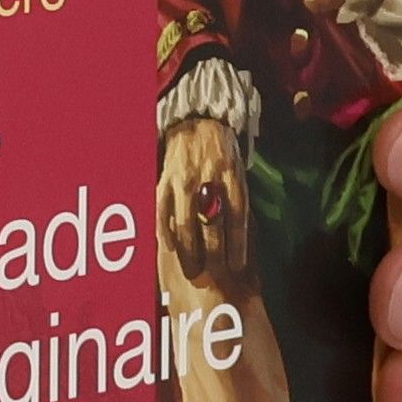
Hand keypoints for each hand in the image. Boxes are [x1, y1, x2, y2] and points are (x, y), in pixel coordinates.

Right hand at [158, 116, 248, 284]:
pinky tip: (170, 248)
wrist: (200, 124)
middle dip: (212, 254)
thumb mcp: (238, 175)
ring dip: (188, 251)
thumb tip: (239, 241)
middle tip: (213, 276)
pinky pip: (162, 213)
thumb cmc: (223, 156)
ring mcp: (184, 181)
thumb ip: (237, 204)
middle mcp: (208, 180)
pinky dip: (166, 233)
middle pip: (210, 225)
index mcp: (232, 179)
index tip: (237, 266)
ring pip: (185, 223)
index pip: (236, 218)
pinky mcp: (165, 181)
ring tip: (191, 271)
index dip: (237, 245)